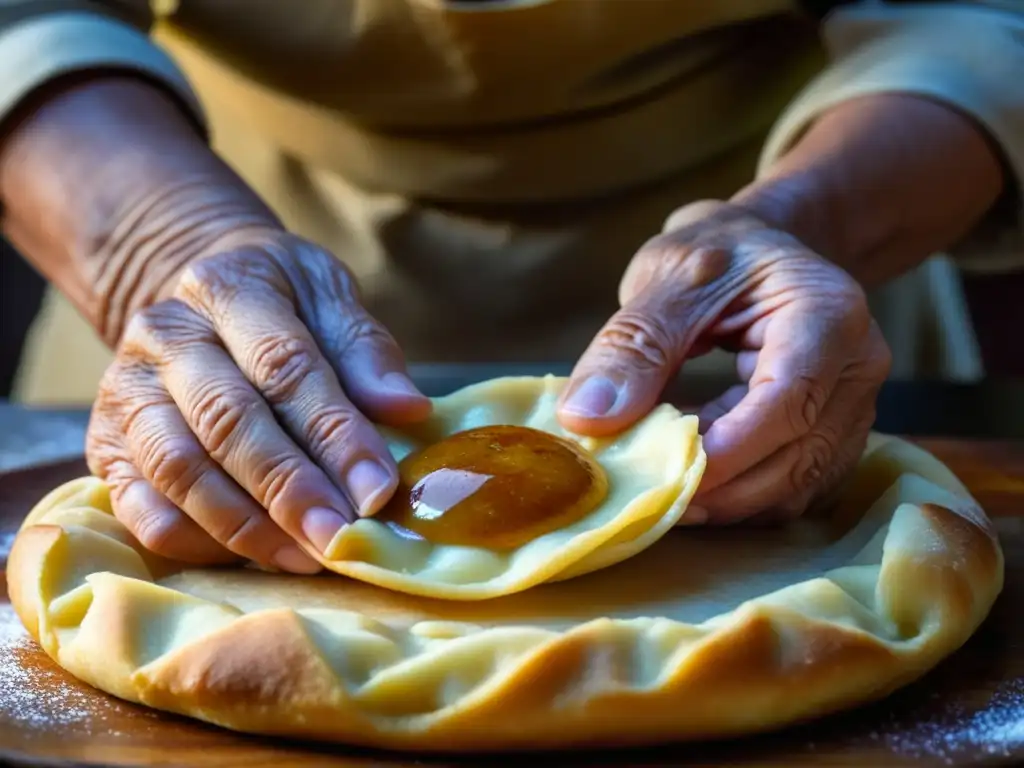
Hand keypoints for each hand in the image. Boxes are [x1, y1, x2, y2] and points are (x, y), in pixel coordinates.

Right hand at [86, 230, 431, 572]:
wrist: (194, 293)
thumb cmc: (280, 302)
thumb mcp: (328, 298)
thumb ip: (365, 352)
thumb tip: (408, 410)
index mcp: (229, 288)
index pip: (286, 366)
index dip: (335, 434)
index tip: (379, 491)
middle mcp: (165, 335)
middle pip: (227, 421)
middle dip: (289, 490)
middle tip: (339, 538)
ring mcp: (126, 389)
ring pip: (177, 469)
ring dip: (245, 525)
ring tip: (305, 556)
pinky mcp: (105, 442)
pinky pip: (139, 506)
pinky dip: (195, 540)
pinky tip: (249, 557)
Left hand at [558, 201, 890, 523]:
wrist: (761, 247)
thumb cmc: (718, 251)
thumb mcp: (667, 279)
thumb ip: (632, 347)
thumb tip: (587, 420)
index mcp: (827, 314)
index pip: (789, 397)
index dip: (731, 448)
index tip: (669, 474)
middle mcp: (858, 365)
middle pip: (801, 454)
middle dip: (725, 488)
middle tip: (652, 499)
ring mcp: (854, 405)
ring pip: (801, 482)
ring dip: (732, 502)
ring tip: (666, 496)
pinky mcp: (833, 433)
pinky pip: (795, 485)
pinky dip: (743, 495)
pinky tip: (694, 485)